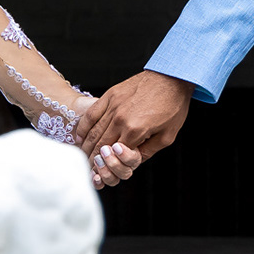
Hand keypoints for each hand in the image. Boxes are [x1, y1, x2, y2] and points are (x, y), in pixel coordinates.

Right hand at [75, 70, 192, 187]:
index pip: (114, 155)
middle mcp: (120, 118)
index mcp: (135, 131)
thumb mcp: (167, 137)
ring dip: (86, 147)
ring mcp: (113, 105)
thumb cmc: (173, 107)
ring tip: (83, 157)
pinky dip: (83, 127)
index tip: (98, 175)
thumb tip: (132, 161)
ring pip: (93, 131)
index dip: (105, 167)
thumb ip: (147, 152)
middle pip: (99, 145)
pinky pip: (91, 114)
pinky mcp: (110, 95)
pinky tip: (80, 138)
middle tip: (87, 169)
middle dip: (91, 160)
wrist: (172, 78)